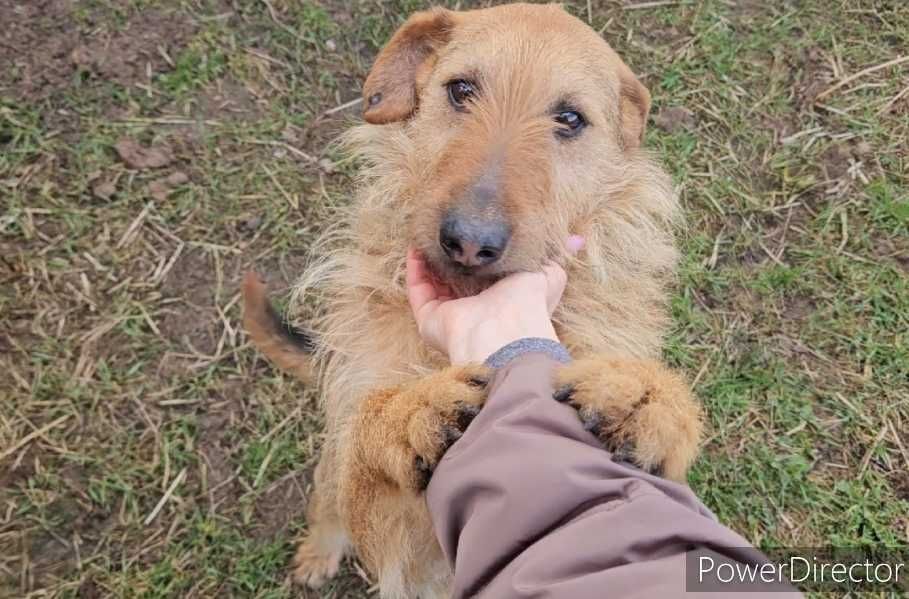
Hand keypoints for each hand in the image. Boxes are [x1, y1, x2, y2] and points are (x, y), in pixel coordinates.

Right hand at [406, 237, 582, 364]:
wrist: (505, 332)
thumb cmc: (528, 303)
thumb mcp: (547, 271)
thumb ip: (555, 254)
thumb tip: (577, 240)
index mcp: (501, 300)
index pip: (487, 275)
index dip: (480, 255)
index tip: (474, 232)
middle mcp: (475, 309)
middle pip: (457, 278)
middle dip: (451, 255)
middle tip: (447, 230)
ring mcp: (450, 316)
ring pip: (433, 283)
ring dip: (429, 258)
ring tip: (427, 233)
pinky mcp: (430, 319)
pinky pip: (418, 290)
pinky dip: (415, 269)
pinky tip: (416, 247)